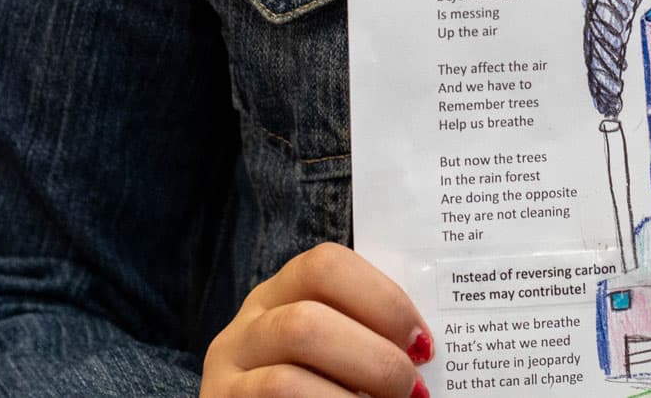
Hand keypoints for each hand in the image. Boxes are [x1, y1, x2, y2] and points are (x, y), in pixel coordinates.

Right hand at [201, 242, 433, 397]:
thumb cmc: (316, 384)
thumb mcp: (333, 350)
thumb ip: (364, 335)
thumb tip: (423, 346)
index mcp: (280, 293)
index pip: (326, 265)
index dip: (384, 300)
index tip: (422, 343)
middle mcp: (246, 326)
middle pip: (309, 321)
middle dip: (375, 359)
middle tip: (412, 388)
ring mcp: (227, 372)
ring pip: (288, 376)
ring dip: (354, 393)